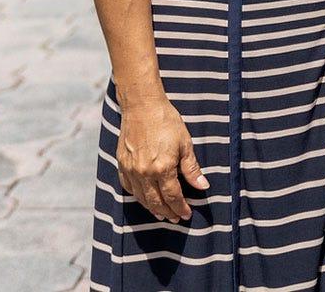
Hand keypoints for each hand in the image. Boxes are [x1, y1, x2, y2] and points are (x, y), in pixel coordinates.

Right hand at [116, 96, 207, 222]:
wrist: (142, 106)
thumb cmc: (166, 122)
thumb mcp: (185, 144)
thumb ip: (192, 169)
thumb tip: (202, 186)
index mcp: (162, 168)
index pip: (172, 197)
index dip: (180, 207)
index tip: (187, 214)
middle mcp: (144, 173)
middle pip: (156, 201)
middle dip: (167, 212)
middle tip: (176, 218)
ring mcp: (130, 170)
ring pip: (141, 198)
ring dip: (152, 208)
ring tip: (162, 213)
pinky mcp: (122, 164)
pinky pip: (129, 187)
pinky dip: (138, 196)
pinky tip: (144, 198)